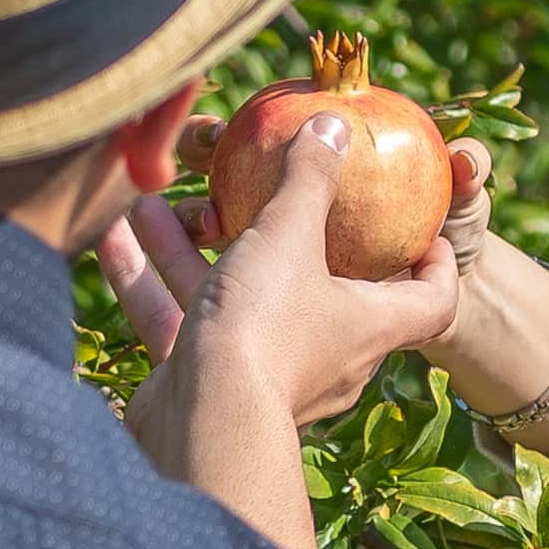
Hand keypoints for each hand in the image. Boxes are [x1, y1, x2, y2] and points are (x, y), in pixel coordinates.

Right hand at [135, 117, 475, 424]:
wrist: (203, 425)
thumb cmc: (267, 327)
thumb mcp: (289, 234)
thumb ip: (309, 179)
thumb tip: (331, 123)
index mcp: (370, 325)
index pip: (431, 302)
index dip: (433, 265)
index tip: (420, 230)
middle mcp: (327, 354)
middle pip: (318, 290)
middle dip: (281, 238)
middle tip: (260, 196)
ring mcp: (266, 373)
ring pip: (235, 299)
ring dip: (195, 251)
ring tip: (160, 205)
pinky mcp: (210, 386)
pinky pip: (184, 324)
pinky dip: (153, 283)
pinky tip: (114, 236)